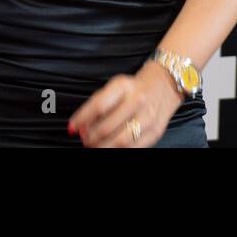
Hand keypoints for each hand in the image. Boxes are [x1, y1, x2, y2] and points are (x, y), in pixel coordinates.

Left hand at [68, 61, 183, 147]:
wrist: (163, 86)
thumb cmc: (133, 88)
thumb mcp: (114, 86)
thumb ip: (97, 103)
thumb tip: (80, 125)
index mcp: (123, 86)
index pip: (98, 105)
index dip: (82, 119)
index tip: (72, 128)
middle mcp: (137, 100)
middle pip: (107, 126)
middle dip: (91, 137)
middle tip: (84, 139)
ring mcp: (148, 118)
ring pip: (120, 141)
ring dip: (103, 147)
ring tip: (94, 146)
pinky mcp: (155, 132)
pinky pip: (133, 148)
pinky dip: (118, 151)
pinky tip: (110, 148)